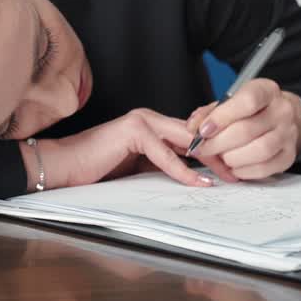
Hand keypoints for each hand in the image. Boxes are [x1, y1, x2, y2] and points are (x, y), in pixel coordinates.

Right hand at [23, 109, 231, 190]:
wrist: (63, 167)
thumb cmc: (96, 170)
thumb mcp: (137, 168)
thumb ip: (161, 165)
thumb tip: (192, 176)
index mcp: (152, 124)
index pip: (191, 135)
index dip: (212, 151)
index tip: (230, 170)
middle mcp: (149, 118)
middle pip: (194, 134)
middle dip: (218, 153)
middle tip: (237, 173)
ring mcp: (141, 121)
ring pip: (185, 140)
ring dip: (209, 159)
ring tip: (227, 176)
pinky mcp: (133, 131)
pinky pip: (166, 154)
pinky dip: (184, 170)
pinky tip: (199, 182)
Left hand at [185, 78, 300, 180]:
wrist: (282, 119)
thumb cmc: (251, 111)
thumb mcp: (231, 102)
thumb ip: (209, 113)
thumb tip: (193, 128)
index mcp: (266, 90)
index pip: (247, 101)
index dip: (222, 117)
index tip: (202, 130)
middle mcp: (282, 111)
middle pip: (248, 130)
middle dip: (218, 143)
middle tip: (202, 149)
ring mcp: (288, 134)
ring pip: (258, 151)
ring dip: (231, 158)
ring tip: (221, 157)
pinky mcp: (289, 156)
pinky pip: (264, 168)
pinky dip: (243, 170)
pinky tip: (234, 166)